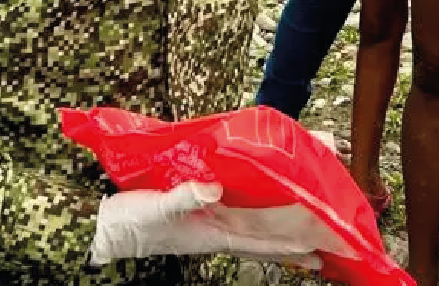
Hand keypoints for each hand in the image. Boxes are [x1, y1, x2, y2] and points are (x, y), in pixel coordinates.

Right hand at [87, 183, 326, 268]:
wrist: (107, 228)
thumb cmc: (132, 221)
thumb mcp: (158, 207)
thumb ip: (185, 197)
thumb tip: (213, 188)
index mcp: (212, 233)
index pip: (259, 240)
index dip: (288, 243)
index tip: (317, 245)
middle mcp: (219, 233)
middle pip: (266, 242)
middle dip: (297, 245)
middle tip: (330, 249)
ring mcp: (212, 228)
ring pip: (257, 236)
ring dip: (284, 239)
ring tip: (312, 245)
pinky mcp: (203, 218)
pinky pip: (241, 224)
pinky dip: (261, 226)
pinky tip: (270, 223)